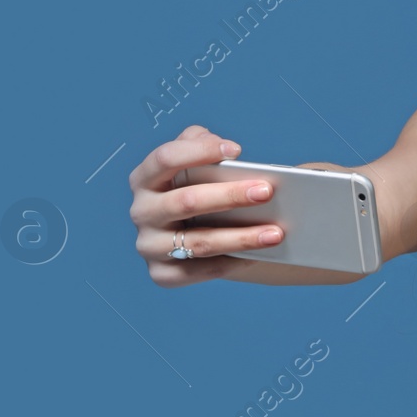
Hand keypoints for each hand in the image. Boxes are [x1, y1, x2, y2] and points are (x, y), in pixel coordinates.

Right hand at [127, 125, 286, 287]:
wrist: (187, 231)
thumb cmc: (193, 187)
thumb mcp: (191, 160)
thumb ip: (200, 142)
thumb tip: (227, 150)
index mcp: (144, 179)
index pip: (165, 158)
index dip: (199, 151)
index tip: (237, 150)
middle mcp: (141, 212)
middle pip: (186, 201)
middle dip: (229, 196)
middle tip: (266, 192)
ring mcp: (148, 245)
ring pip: (198, 242)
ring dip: (241, 237)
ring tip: (275, 232)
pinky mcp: (161, 274)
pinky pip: (199, 271)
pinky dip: (231, 263)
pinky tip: (259, 254)